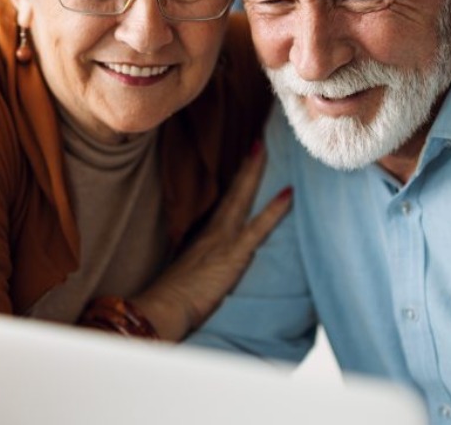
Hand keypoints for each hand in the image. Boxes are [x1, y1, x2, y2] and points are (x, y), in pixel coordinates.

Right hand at [131, 143, 292, 341]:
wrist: (162, 308)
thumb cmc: (169, 300)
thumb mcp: (186, 277)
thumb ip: (197, 266)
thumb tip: (200, 266)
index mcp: (202, 237)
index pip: (223, 204)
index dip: (234, 184)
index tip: (243, 163)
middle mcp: (213, 232)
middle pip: (233, 192)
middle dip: (245, 167)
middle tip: (257, 142)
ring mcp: (223, 240)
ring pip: (241, 198)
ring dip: (253, 173)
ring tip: (262, 147)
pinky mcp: (233, 255)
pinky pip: (258, 227)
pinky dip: (274, 209)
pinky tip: (289, 193)